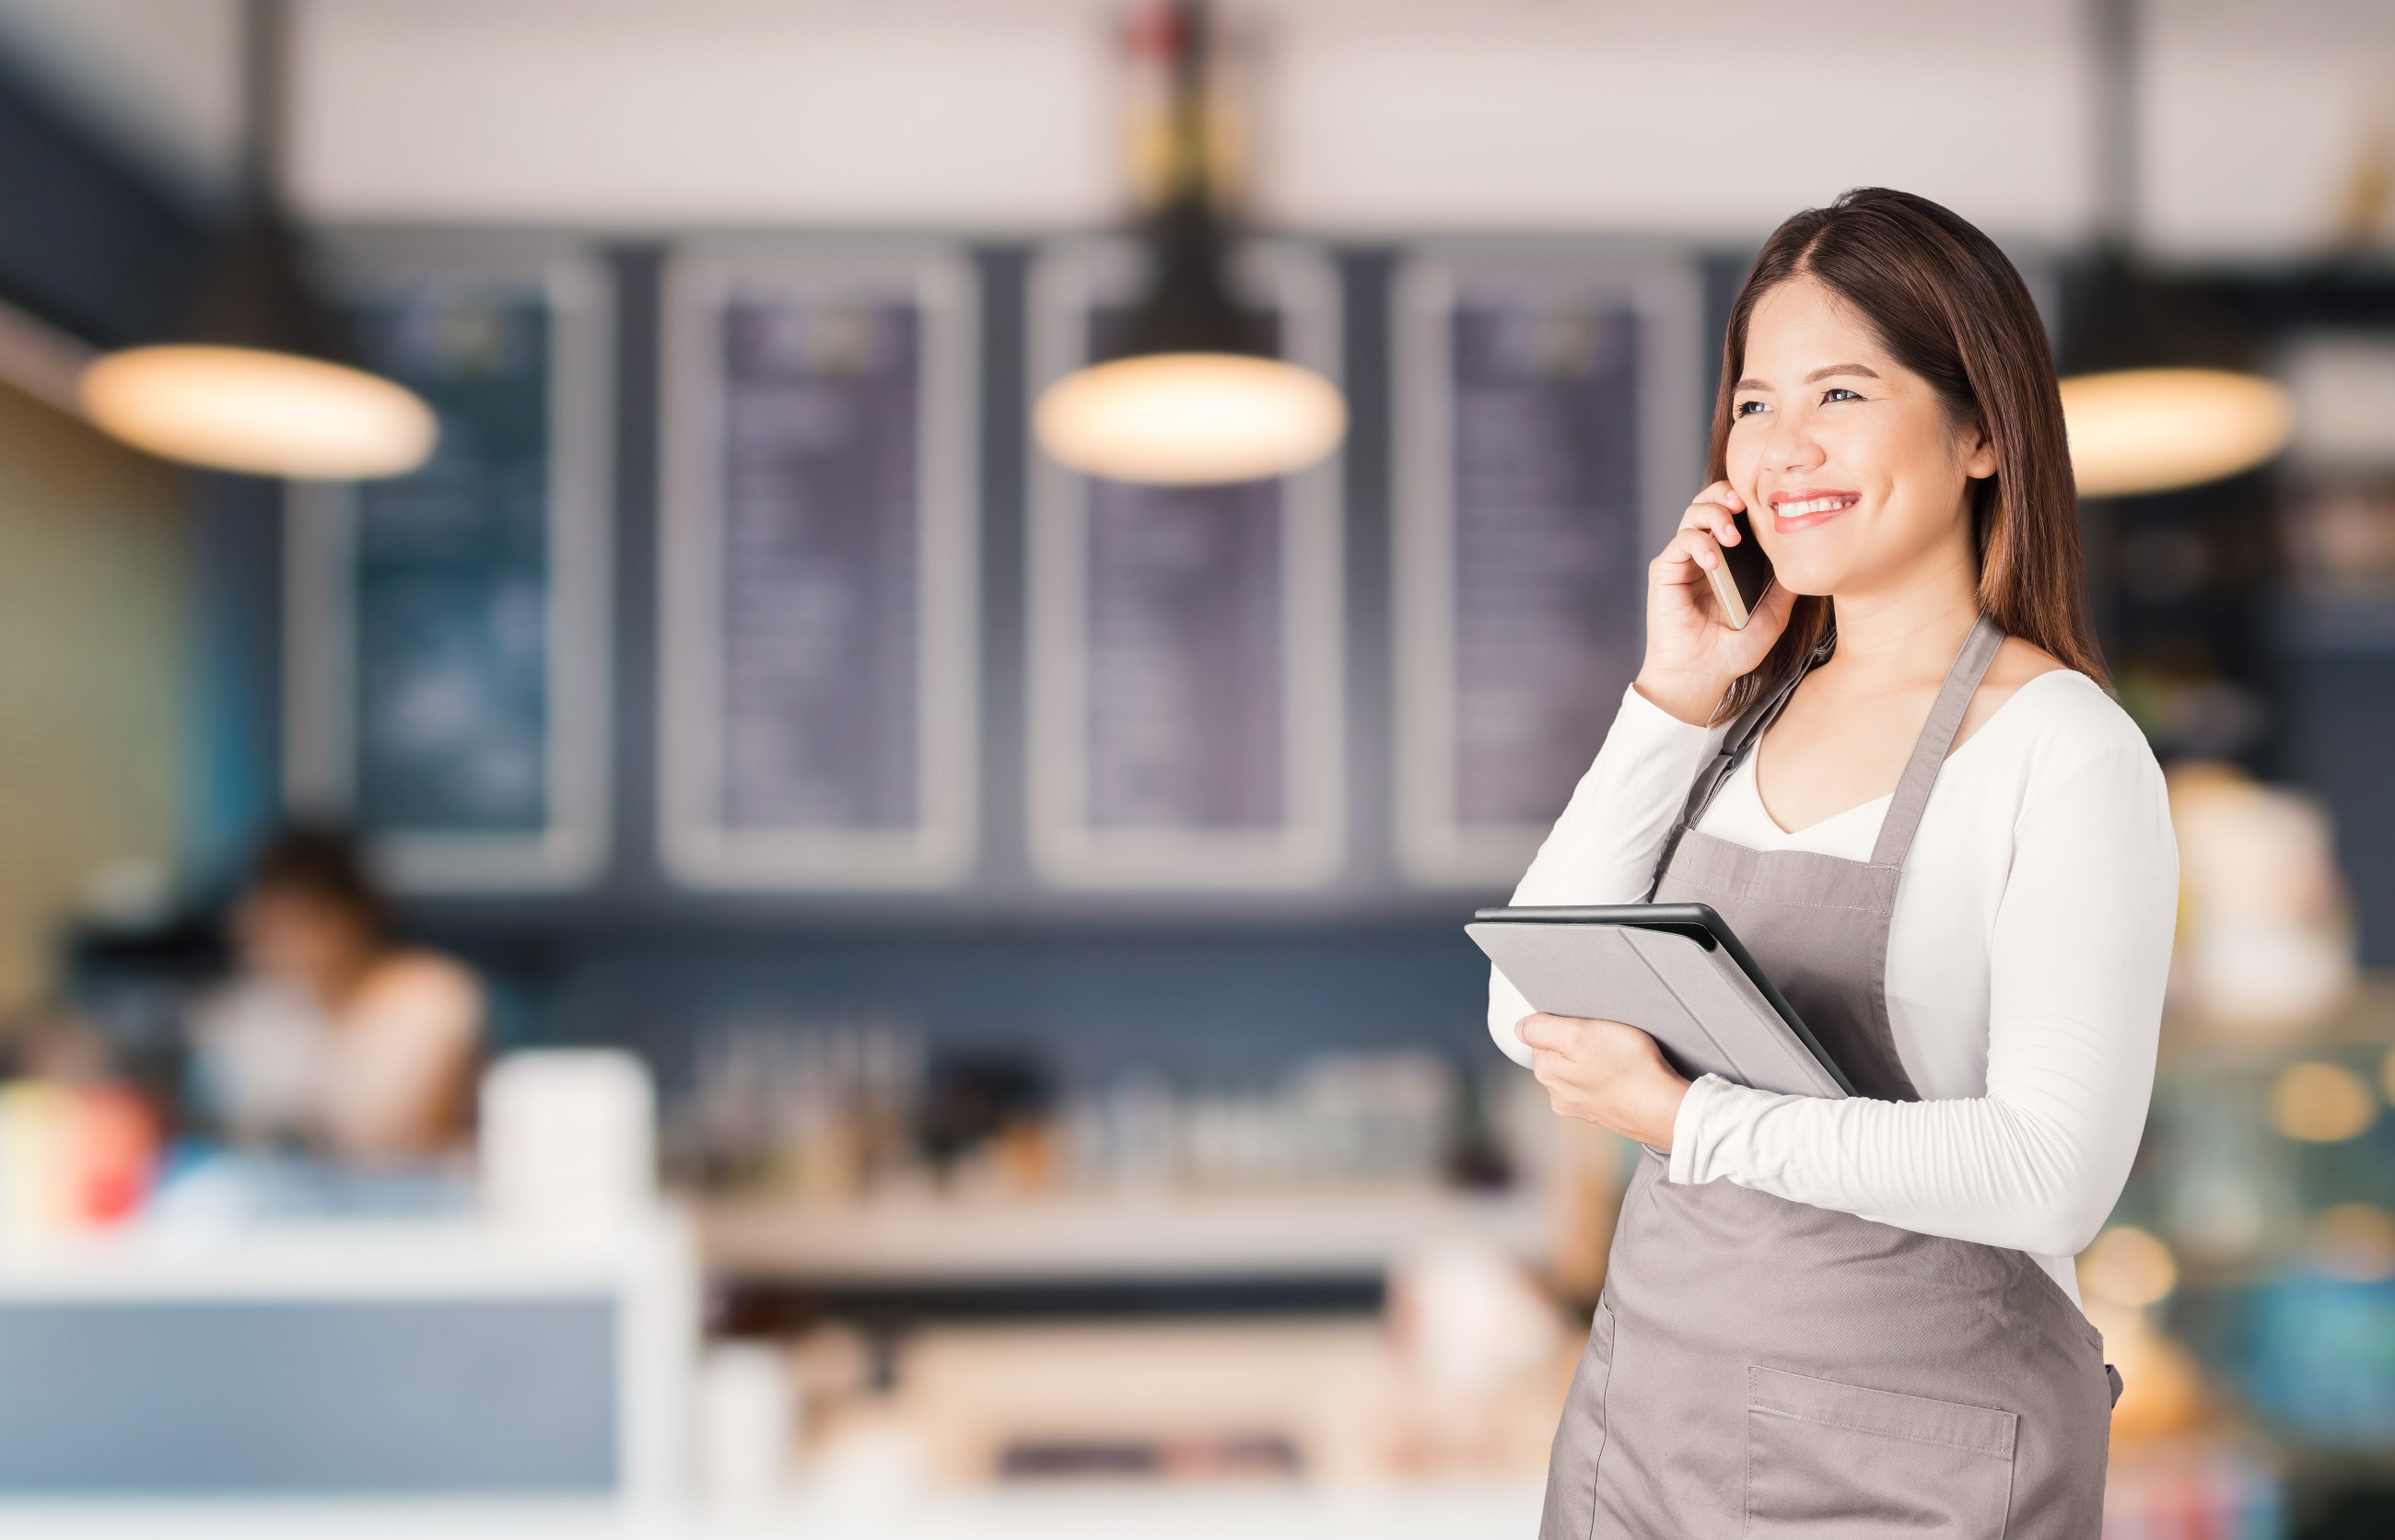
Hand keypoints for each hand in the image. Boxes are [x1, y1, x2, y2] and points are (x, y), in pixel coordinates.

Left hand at [1516, 1013, 1690, 1148]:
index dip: (1564, 1023)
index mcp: (1547, 1072)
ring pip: (1579, 1068)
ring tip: (1618, 1057)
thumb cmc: (1629, 1068)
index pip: (1540, 1034)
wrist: (1667, 1109)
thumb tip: (1520, 1027)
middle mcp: (1557, 1094)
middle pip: (1558, 1052)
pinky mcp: (1602, 1112)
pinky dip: (1608, 1075)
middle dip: (1577, 1042)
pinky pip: (1598, 1084)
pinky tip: (1624, 1074)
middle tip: (1605, 1039)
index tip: (1587, 1026)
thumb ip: (1544, 1029)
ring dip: (1594, 1059)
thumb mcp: (1581, 1035)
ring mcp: (1579, 1106)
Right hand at [1633, 481, 1796, 724]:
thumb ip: (1784, 587)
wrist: (1703, 677)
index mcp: (1727, 560)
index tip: (1768, 502)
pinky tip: (1713, 561)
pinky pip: (1680, 543)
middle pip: (1709, 503)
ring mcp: (1683, 562)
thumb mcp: (1773, 616)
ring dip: (1713, 515)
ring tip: (1731, 536)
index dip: (1747, 501)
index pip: (1734, 514)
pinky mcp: (1665, 573)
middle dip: (1725, 494)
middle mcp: (1703, 555)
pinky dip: (1698, 544)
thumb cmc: (1732, 651)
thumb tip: (1804, 558)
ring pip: (1692, 515)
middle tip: (1744, 505)